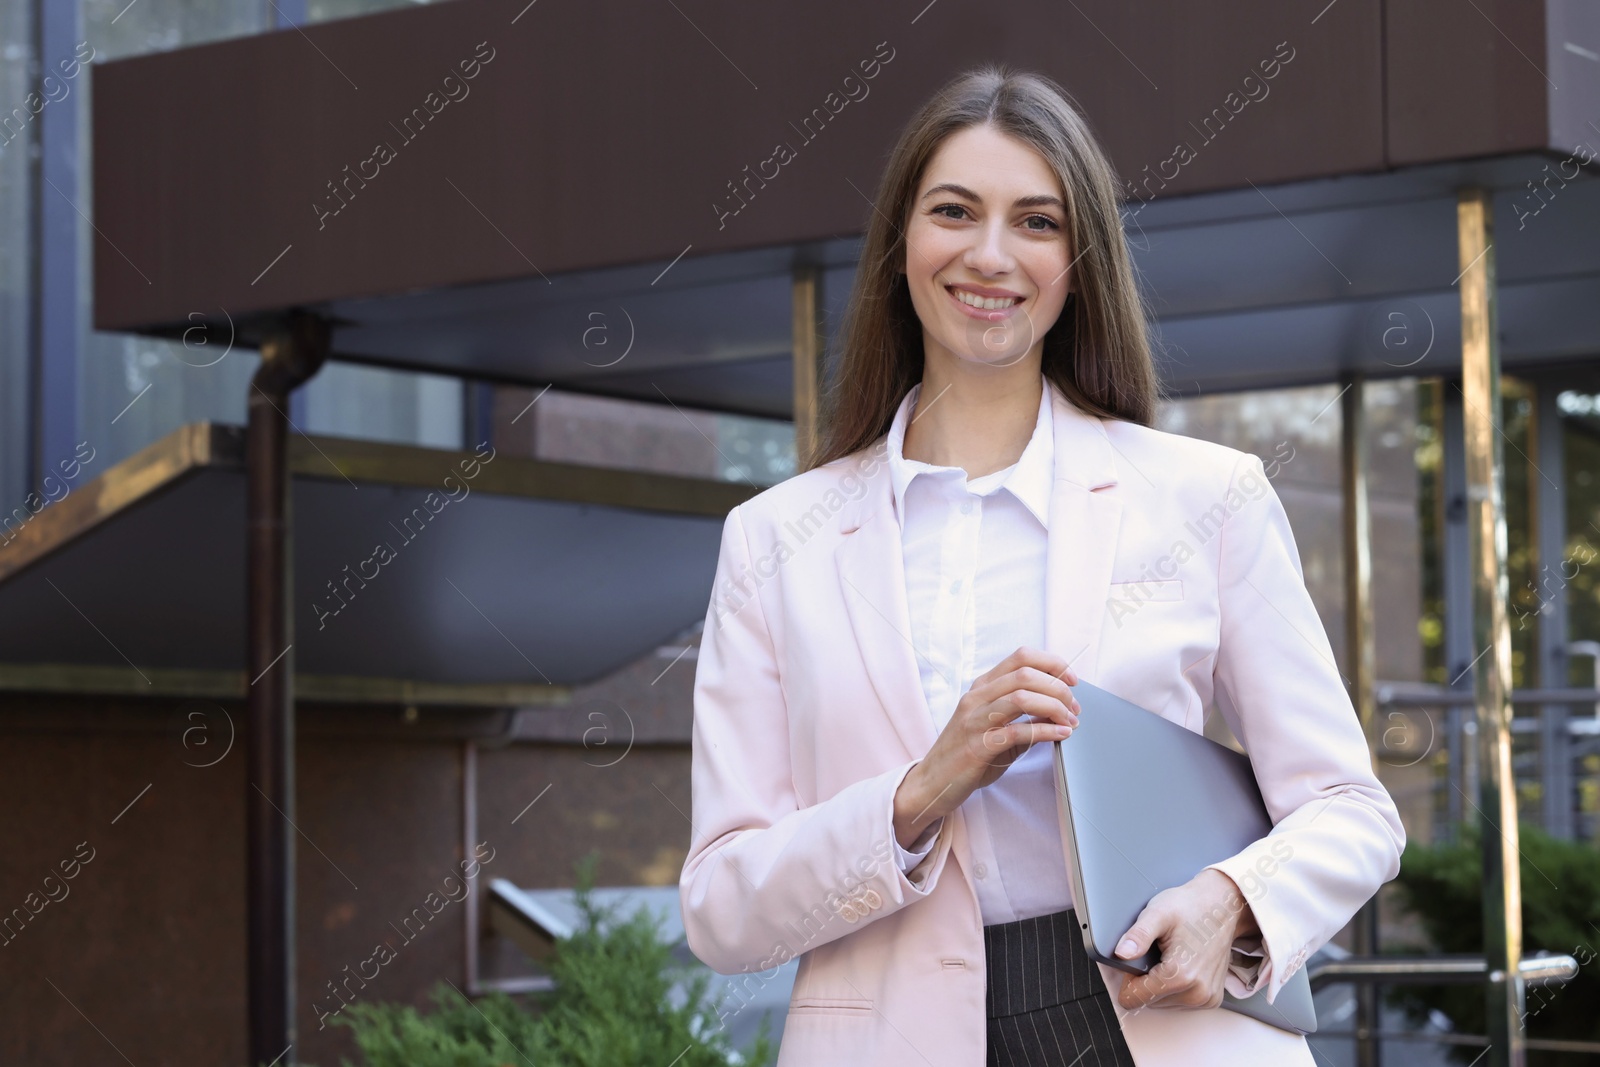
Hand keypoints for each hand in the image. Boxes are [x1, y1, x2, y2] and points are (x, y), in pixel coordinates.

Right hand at [892, 646, 1079, 848]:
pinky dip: (1046, 730)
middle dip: (1059, 688)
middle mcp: (977, 697)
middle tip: (1075, 708)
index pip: (1021, 657)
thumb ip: (1023, 714)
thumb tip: (1060, 707)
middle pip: (1025, 673)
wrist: (933, 783)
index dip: (1053, 663)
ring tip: (1070, 722)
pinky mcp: (978, 745)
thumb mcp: (995, 726)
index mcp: (982, 687)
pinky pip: (1018, 731)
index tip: (1073, 680)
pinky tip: (1060, 735)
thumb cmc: (967, 754)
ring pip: (1022, 696)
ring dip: (1054, 707)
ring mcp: (974, 719)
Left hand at [1114, 868, 1259, 1011]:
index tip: (1136, 958)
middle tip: (1154, 953)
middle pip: (1149, 1001)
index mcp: (1180, 975)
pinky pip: (1179, 1002)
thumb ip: (1138, 935)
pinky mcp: (1211, 999)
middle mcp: (1196, 993)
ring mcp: (1206, 999)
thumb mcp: (1158, 913)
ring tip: (1168, 957)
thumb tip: (1121, 953)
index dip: (1128, 978)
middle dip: (1145, 980)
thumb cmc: (1191, 907)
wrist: (1222, 907)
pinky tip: (1180, 965)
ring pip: (1163, 1003)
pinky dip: (1174, 988)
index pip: (1135, 998)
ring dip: (1159, 985)